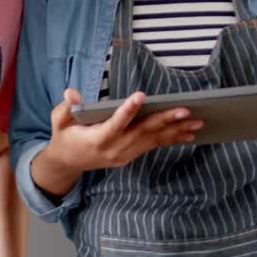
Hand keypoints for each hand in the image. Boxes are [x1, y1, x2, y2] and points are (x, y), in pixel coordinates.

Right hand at [37, 88, 203, 178]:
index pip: (115, 124)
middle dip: (164, 120)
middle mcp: (114, 150)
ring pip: (152, 140)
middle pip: (142, 132)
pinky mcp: (130, 156)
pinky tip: (188, 133)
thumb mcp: (59, 121)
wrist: (68, 163)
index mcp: (96, 139)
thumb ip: (65, 108)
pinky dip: (171, 139)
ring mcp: (124, 155)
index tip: (140, 96)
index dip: (127, 110)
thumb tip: (70, 93)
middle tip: (185, 110)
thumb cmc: (64, 136)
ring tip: (197, 122)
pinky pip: (153, 146)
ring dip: (176, 131)